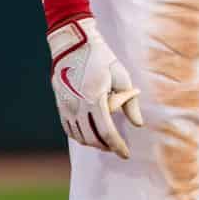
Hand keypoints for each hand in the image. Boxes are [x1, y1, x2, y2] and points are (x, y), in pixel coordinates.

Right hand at [47, 16, 143, 158]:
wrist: (73, 45)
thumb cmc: (101, 58)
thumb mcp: (121, 76)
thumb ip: (130, 102)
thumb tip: (138, 124)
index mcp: (95, 99)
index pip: (107, 133)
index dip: (118, 146)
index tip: (126, 154)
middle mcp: (78, 107)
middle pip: (93, 139)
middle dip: (107, 146)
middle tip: (118, 148)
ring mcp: (66, 107)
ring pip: (80, 137)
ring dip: (94, 143)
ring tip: (107, 141)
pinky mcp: (60, 105)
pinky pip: (70, 129)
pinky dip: (81, 136)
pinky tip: (91, 134)